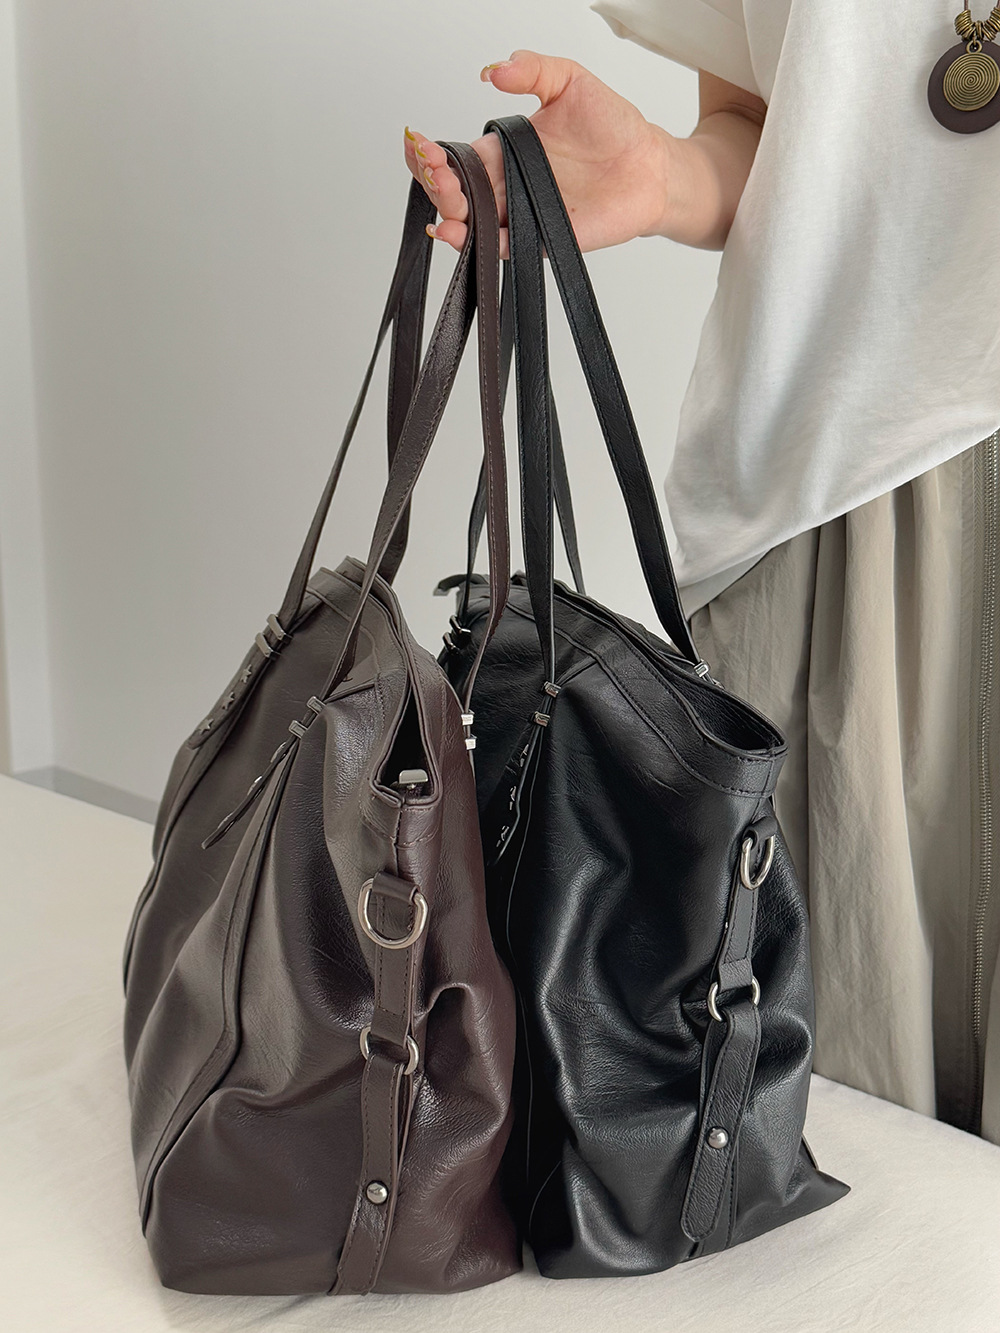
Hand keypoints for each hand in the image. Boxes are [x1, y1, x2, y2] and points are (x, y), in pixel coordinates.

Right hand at [403, 49, 676, 259]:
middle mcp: (505, 186)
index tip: (421, 143)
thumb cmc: (613, 126)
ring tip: (447, 198)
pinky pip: (499, 247)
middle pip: (453, 192)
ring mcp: (519, 215)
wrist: (649, 165)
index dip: (429, 153)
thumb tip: (492, 70)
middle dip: (435, 183)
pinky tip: (458, 232)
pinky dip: (476, 243)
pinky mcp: (538, 240)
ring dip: (449, 213)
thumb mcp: (569, 81)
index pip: (454, 156)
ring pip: (469, 223)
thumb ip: (532, 70)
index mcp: (503, 151)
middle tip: (436, 170)